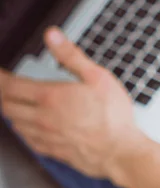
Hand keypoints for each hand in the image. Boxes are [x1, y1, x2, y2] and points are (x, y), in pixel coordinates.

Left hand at [0, 28, 144, 179]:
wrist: (120, 151)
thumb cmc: (113, 116)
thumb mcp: (98, 77)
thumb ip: (71, 56)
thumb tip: (52, 36)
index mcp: (50, 97)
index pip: (10, 86)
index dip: (0, 78)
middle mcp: (42, 118)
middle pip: (7, 106)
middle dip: (2, 95)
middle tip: (5, 87)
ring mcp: (46, 136)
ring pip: (15, 124)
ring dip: (12, 112)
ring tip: (16, 104)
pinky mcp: (53, 151)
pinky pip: (28, 140)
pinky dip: (24, 131)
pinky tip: (31, 127)